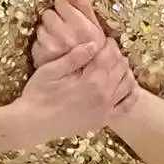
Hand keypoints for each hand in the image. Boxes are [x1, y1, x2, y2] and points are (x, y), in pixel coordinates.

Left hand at [31, 0, 106, 67]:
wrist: (76, 86)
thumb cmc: (89, 55)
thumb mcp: (95, 31)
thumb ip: (83, 7)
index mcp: (85, 29)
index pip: (62, 3)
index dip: (65, 8)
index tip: (68, 15)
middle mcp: (68, 37)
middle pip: (49, 13)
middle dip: (56, 19)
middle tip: (63, 30)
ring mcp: (53, 47)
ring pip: (42, 26)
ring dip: (48, 32)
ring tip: (58, 43)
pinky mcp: (41, 56)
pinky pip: (36, 41)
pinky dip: (42, 45)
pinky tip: (52, 52)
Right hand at [35, 0, 139, 114]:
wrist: (33, 123)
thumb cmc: (38, 94)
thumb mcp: (51, 70)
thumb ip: (75, 56)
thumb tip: (94, 43)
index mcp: (91, 81)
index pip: (109, 56)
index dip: (109, 44)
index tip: (104, 39)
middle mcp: (103, 96)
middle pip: (121, 68)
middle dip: (117, 55)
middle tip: (108, 50)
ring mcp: (105, 110)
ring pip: (128, 84)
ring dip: (125, 71)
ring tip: (115, 64)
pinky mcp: (102, 120)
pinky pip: (126, 107)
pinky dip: (131, 94)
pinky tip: (127, 85)